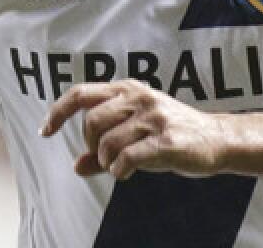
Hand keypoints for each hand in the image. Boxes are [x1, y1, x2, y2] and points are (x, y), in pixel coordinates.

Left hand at [41, 79, 227, 179]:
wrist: (216, 139)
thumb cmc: (171, 134)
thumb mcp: (136, 133)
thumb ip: (105, 148)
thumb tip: (77, 166)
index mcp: (128, 89)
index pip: (81, 93)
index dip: (58, 112)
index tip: (45, 131)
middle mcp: (139, 97)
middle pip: (90, 121)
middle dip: (91, 146)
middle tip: (104, 157)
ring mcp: (153, 117)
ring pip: (108, 142)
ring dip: (107, 161)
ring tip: (119, 165)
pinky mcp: (166, 140)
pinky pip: (127, 158)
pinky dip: (119, 170)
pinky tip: (125, 173)